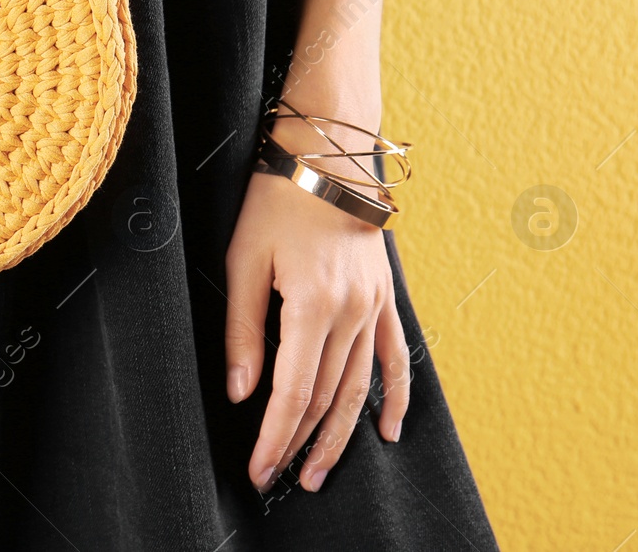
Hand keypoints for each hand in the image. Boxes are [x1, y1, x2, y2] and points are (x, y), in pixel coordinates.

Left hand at [224, 111, 410, 494]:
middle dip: (301, 444)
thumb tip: (242, 393)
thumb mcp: (244, 262)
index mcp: (313, 306)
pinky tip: (390, 432)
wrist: (326, 156)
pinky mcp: (385, 297)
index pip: (293, 392)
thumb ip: (244, 331)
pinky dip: (395, 397)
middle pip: (327, 398)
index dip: (275, 437)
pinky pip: (396, 357)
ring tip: (321, 472)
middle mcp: (352, 313)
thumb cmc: (275, 203)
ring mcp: (375, 307)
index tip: (258, 469)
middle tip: (281, 480)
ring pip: (359, 387)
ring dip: (341, 434)